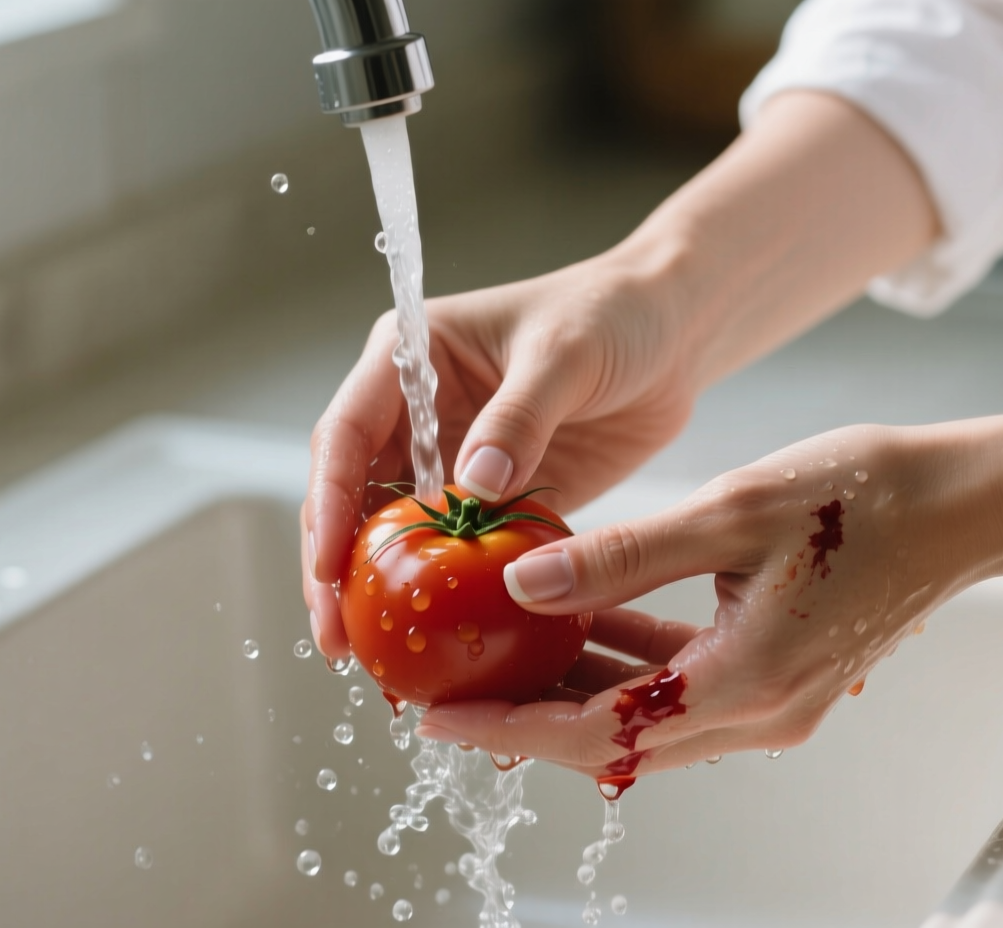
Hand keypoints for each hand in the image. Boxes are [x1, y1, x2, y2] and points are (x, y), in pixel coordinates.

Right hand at [302, 253, 700, 656]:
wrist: (674, 331)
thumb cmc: (613, 315)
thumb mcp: (564, 354)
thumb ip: (520, 416)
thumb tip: (473, 485)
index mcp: (412, 357)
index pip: (347, 434)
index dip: (330, 502)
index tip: (328, 565)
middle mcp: (418, 411)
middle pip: (354, 496)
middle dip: (335, 566)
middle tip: (338, 636)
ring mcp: (454, 457)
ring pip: (396, 532)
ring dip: (379, 589)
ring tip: (369, 657)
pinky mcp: (498, 496)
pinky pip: (459, 550)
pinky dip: (443, 592)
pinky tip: (434, 640)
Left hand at [414, 424, 1002, 778]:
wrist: (965, 505)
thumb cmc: (866, 495)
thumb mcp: (729, 510)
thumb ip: (623, 556)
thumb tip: (524, 583)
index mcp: (745, 682)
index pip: (598, 732)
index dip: (511, 727)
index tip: (439, 717)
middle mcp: (760, 714)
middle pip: (616, 740)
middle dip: (529, 719)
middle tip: (452, 690)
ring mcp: (776, 703)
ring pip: (648, 718)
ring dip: (576, 691)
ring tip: (502, 656)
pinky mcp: (783, 679)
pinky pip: (685, 688)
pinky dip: (630, 665)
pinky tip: (585, 622)